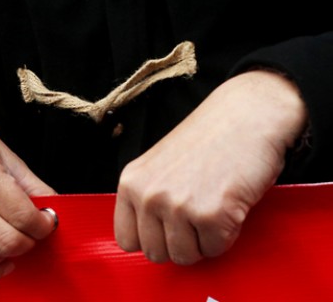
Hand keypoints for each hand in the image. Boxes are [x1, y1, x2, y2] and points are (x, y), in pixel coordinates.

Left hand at [114, 70, 306, 264]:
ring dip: (203, 241)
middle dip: (180, 242)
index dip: (152, 239)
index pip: (126, 239)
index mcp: (131, 182)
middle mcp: (148, 195)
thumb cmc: (208, 140)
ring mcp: (178, 207)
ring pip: (184, 257)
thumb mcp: (160, 165)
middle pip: (155, 254)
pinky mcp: (211, 216)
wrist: (247, 117)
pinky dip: (227, 235)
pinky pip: (215, 249)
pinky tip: (229, 205)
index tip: (168, 228)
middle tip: (197, 215)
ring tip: (212, 207)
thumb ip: (147, 198)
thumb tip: (148, 240)